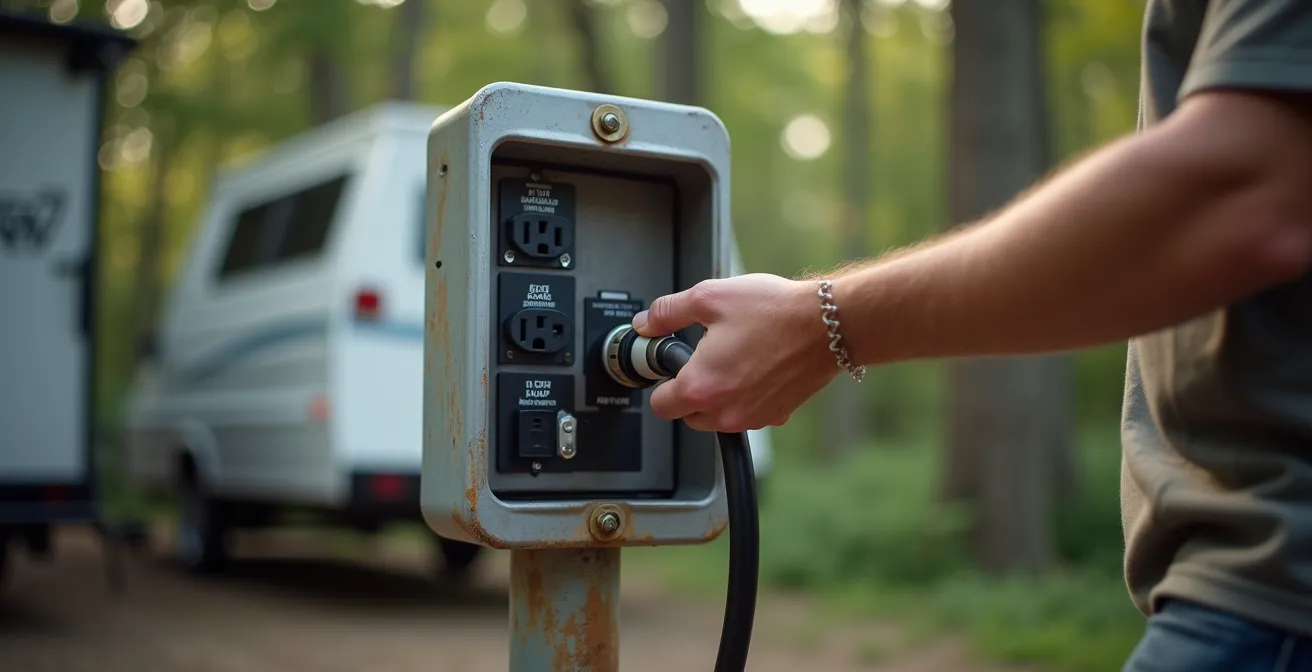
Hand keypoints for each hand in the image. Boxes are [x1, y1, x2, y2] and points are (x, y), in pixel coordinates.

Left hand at [632, 273, 838, 432]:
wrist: (827, 324)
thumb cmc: (773, 311)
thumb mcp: (709, 297)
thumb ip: (668, 312)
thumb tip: (646, 324)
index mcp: (700, 387)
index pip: (659, 405)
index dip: (661, 382)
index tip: (672, 365)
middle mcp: (725, 412)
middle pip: (688, 415)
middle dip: (689, 391)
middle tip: (704, 358)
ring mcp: (752, 418)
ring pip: (718, 418)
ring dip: (718, 397)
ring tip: (734, 359)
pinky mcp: (776, 415)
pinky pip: (748, 414)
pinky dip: (746, 398)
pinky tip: (757, 369)